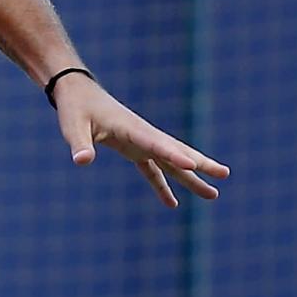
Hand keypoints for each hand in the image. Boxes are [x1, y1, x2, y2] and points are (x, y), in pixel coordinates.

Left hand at [53, 79, 227, 208]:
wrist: (76, 92)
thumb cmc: (74, 108)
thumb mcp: (73, 126)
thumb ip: (80, 144)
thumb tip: (82, 161)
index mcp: (131, 128)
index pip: (156, 144)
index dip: (173, 155)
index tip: (192, 165)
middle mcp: (142, 135)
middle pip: (177, 152)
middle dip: (201, 165)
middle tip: (224, 176)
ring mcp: (140, 142)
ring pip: (171, 162)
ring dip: (191, 178)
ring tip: (213, 194)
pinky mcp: (133, 148)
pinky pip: (153, 169)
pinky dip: (162, 186)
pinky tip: (172, 204)